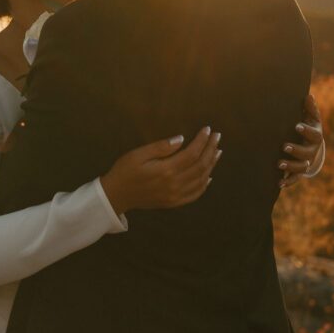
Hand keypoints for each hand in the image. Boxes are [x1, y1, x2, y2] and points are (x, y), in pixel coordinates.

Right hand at [101, 127, 220, 215]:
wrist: (116, 195)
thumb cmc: (125, 171)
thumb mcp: (138, 154)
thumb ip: (160, 147)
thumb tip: (181, 139)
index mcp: (165, 170)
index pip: (191, 153)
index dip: (202, 141)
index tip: (208, 129)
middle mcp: (174, 184)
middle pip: (200, 166)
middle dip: (210, 149)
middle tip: (217, 136)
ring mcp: (175, 196)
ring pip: (201, 180)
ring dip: (211, 165)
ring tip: (217, 151)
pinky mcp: (173, 203)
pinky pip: (194, 194)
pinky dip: (204, 185)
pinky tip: (208, 175)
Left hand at [278, 93, 324, 189]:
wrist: (312, 144)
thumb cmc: (308, 126)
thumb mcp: (311, 118)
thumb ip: (309, 108)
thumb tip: (308, 95)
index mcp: (316, 136)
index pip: (314, 134)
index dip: (306, 131)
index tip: (296, 126)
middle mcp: (313, 150)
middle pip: (307, 153)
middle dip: (296, 150)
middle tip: (284, 146)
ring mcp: (307, 161)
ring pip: (302, 167)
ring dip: (291, 166)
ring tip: (278, 164)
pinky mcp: (300, 171)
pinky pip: (296, 178)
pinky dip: (288, 181)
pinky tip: (279, 183)